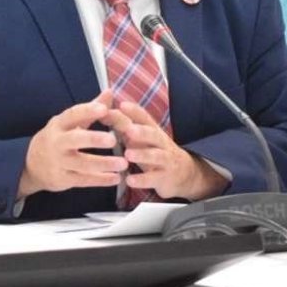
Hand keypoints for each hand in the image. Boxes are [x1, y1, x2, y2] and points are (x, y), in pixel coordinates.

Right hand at [17, 90, 127, 198]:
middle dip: (93, 139)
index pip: (72, 115)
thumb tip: (110, 92)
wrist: (31, 165)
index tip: (103, 109)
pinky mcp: (63, 179)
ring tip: (123, 163)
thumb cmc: (58, 138)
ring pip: (82, 163)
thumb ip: (91, 108)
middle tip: (113, 139)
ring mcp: (59, 162)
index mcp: (60, 124)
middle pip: (75, 139)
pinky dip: (101, 180)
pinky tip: (116, 178)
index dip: (87, 111)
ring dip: (103, 163)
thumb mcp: (69, 122)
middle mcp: (58, 142)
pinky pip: (84, 180)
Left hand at [105, 100, 227, 200]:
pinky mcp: (164, 178)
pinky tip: (130, 180)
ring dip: (142, 155)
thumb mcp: (143, 137)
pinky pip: (154, 178)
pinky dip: (142, 180)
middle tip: (129, 129)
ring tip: (127, 154)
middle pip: (153, 135)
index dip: (135, 111)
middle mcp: (160, 143)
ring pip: (155, 156)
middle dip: (142, 132)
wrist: (184, 173)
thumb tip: (102, 110)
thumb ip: (124, 124)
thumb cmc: (155, 150)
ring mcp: (165, 160)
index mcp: (152, 130)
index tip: (122, 105)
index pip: (145, 118)